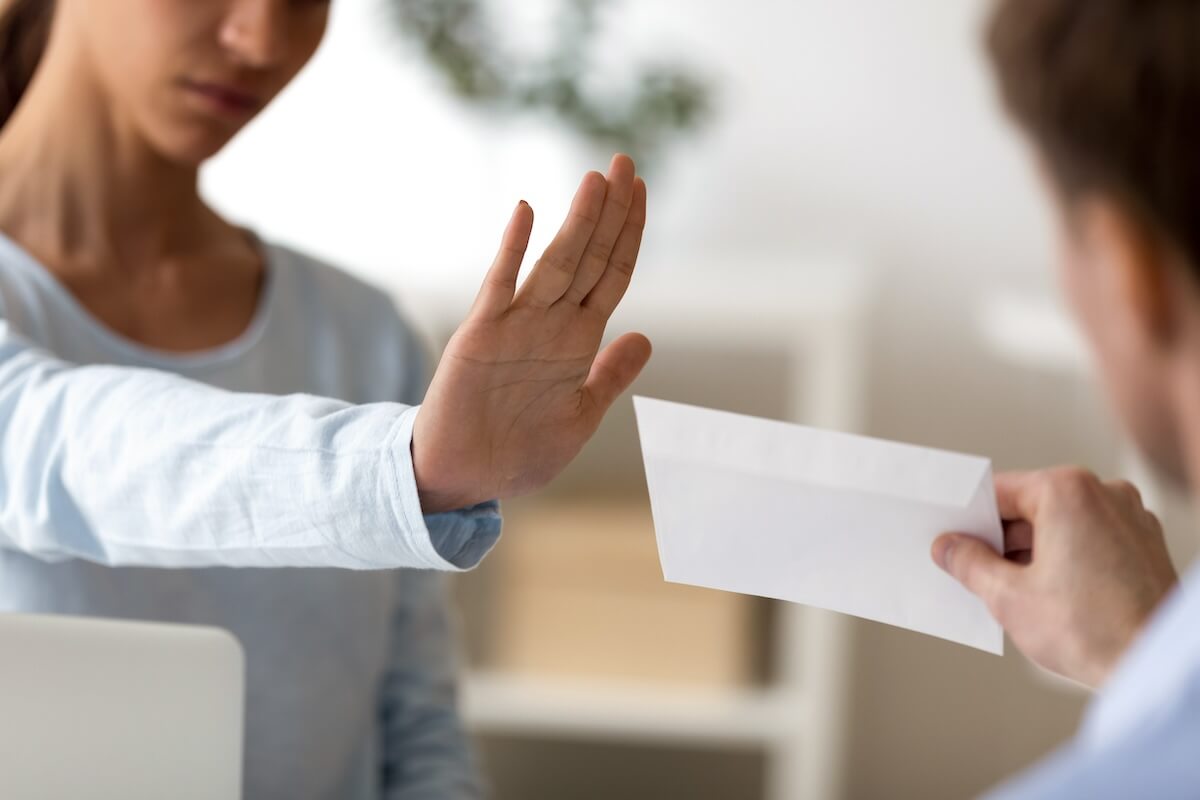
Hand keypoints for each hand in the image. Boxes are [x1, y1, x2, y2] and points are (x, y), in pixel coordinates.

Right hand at [412, 155, 650, 512]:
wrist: (464, 477)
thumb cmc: (520, 453)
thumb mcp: (580, 417)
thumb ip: (610, 377)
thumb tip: (646, 338)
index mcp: (579, 342)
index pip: (612, 274)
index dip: (628, 234)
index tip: (641, 191)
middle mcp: (551, 324)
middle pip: (590, 257)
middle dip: (610, 212)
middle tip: (626, 162)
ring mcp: (516, 326)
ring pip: (556, 262)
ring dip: (578, 221)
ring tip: (598, 179)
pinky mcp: (480, 336)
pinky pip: (499, 286)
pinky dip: (511, 249)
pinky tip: (525, 212)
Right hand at [932, 469, 1177, 687]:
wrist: (1154, 666)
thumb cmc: (1092, 631)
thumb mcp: (1007, 596)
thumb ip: (970, 563)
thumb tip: (950, 548)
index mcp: (1067, 491)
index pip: (999, 491)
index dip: (969, 517)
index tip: (951, 536)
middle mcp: (1104, 493)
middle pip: (1032, 506)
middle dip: (1001, 539)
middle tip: (974, 569)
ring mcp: (1130, 517)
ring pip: (1061, 523)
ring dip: (1032, 551)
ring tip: (1014, 590)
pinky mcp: (1145, 544)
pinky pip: (1090, 538)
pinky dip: (1065, 557)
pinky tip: (1049, 592)